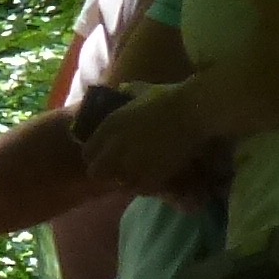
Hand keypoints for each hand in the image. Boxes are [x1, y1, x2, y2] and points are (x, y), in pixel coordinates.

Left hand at [78, 79, 213, 193]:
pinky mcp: (150, 174)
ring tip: (138, 176)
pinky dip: (144, 187)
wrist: (191, 112)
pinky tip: (153, 180)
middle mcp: (115, 146)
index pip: (88, 151)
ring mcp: (131, 162)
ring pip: (117, 182)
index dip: (96, 156)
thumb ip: (129, 91)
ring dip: (125, 180)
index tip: (106, 157)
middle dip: (106, 172)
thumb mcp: (143, 89)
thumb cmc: (168, 97)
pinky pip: (139, 189)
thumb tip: (122, 89)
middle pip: (96, 171)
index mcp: (109, 125)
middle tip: (119, 171)